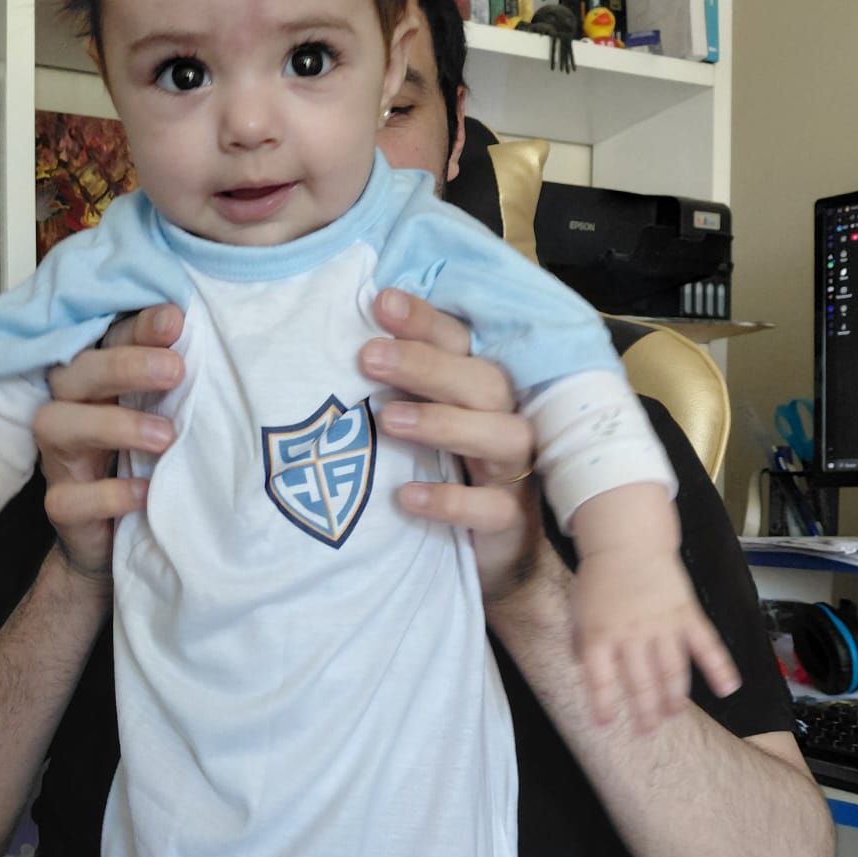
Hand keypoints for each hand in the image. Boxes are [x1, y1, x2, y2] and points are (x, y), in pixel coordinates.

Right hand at [34, 304, 184, 581]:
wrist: (114, 543)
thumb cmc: (142, 466)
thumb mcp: (163, 418)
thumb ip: (177, 387)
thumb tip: (220, 347)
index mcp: (96, 385)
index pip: (106, 342)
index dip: (137, 328)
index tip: (176, 320)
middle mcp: (70, 413)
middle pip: (75, 373)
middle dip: (123, 366)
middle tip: (174, 370)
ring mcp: (60, 461)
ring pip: (57, 425)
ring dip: (113, 424)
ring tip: (166, 436)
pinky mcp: (62, 507)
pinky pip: (70, 499)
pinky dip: (109, 494)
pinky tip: (145, 492)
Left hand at [359, 288, 538, 601]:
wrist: (486, 553)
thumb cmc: (447, 473)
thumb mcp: (421, 424)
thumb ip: (397, 389)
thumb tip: (345, 345)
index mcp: (479, 389)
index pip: (460, 343)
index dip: (425, 322)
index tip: (380, 303)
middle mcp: (504, 419)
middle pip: (483, 381)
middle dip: (427, 365)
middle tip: (369, 356)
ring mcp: (513, 471)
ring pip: (501, 435)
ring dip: (443, 423)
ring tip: (388, 420)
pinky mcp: (512, 520)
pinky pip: (492, 508)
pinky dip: (451, 502)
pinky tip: (406, 497)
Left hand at [574, 548, 740, 732]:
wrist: (627, 542)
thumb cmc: (599, 578)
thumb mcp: (578, 610)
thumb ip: (580, 642)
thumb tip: (581, 668)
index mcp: (600, 634)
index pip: (600, 679)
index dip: (603, 704)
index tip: (606, 725)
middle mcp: (631, 634)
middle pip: (641, 683)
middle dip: (645, 712)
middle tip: (648, 731)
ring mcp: (662, 625)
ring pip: (672, 671)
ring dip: (674, 698)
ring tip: (673, 716)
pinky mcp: (687, 615)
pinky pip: (706, 645)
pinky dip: (720, 667)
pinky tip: (728, 688)